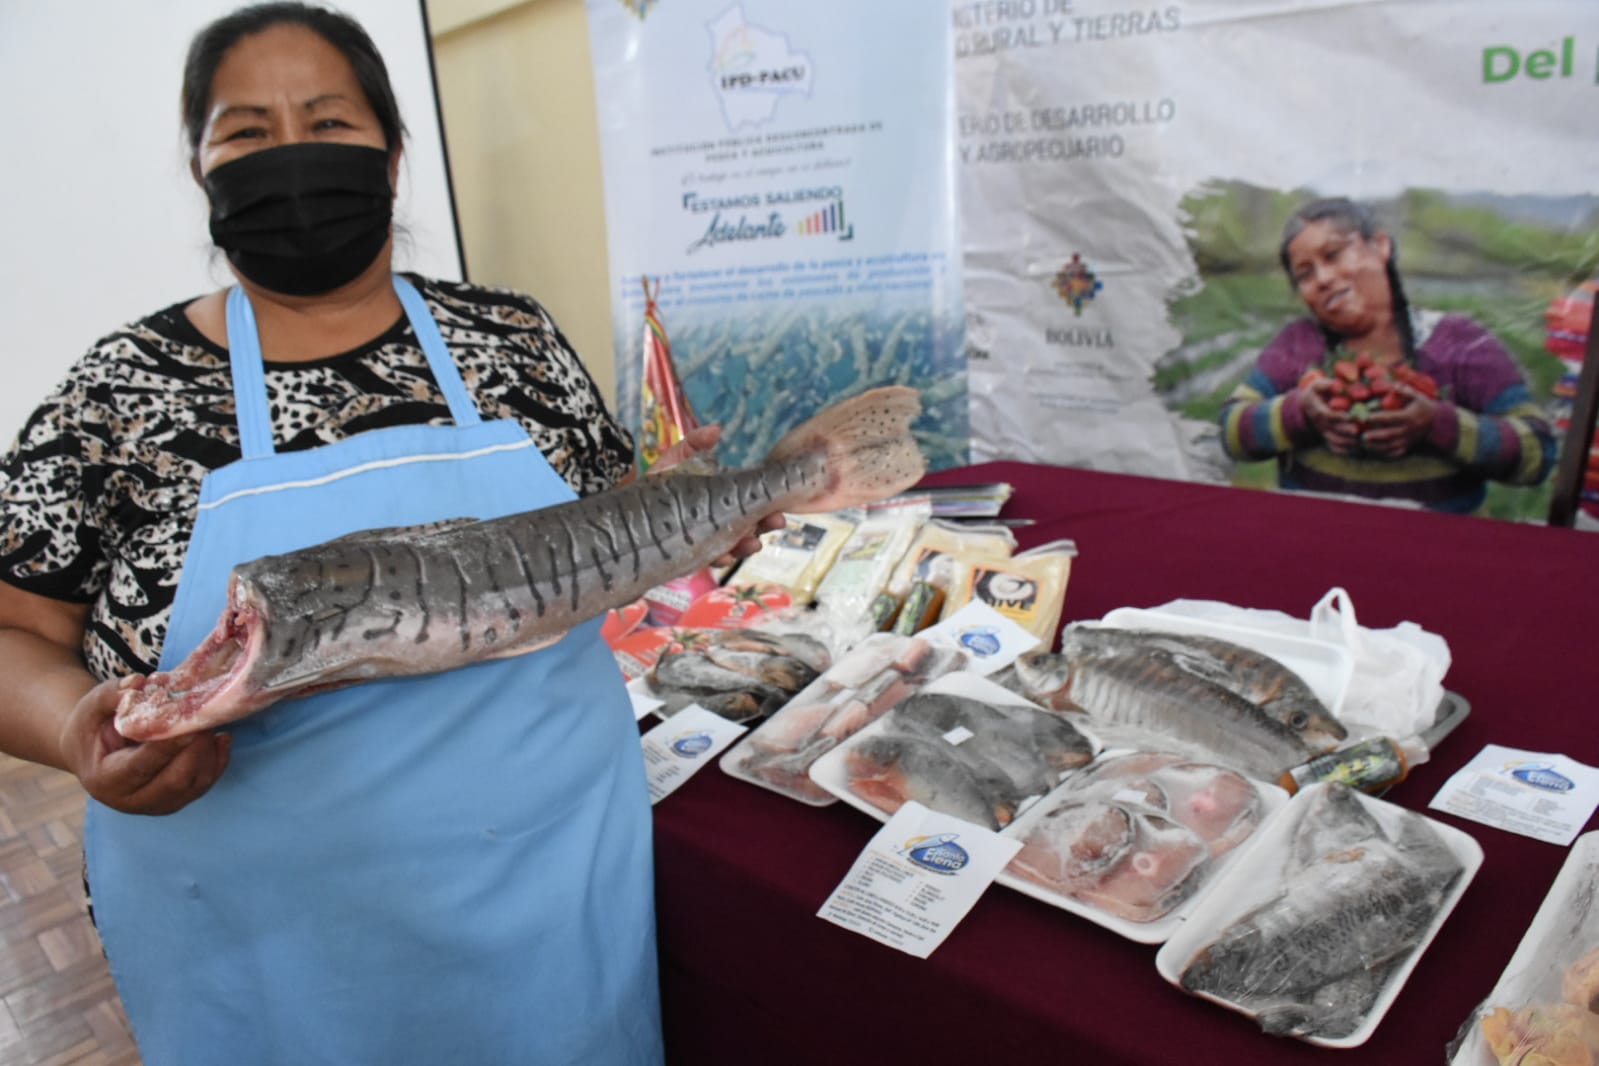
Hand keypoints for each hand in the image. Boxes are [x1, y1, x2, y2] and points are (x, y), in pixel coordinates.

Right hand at [59, 676, 230, 814]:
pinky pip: (204, 784)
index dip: (168, 747)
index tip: (190, 724)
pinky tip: (221, 737)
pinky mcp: (175, 801)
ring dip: (209, 753)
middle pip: (175, 781)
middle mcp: (131, 800)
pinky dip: (217, 761)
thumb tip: (138, 683)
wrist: (92, 752)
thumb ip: (110, 696)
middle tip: (207, 719)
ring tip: (211, 724)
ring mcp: (155, 805)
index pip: (142, 766)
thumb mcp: (91, 708)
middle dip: (196, 749)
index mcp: (106, 780)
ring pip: (195, 785)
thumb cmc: (91, 728)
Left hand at [649, 425, 784, 565]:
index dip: (766, 502)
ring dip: (747, 546)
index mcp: (720, 499)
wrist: (626, 517)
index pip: (749, 501)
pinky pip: (710, 560)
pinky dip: (720, 559)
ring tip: (753, 543)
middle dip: (765, 525)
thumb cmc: (654, 488)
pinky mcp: (691, 555)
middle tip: (777, 521)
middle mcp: (717, 521)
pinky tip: (724, 555)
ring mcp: (706, 540)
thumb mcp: (674, 461)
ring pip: (735, 545)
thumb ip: (694, 445)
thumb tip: (717, 428)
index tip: (780, 501)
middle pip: (750, 525)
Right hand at [1299, 379, 1361, 455]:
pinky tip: (1356, 449)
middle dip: (1345, 431)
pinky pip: (1334, 447)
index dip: (1338, 417)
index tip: (1350, 416)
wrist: (1308, 405)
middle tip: (1357, 430)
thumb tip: (1339, 386)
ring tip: (1359, 440)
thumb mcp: (1318, 385)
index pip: (1327, 415)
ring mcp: (1324, 432)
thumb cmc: (1317, 392)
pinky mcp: (1327, 437)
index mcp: (1317, 410)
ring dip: (1347, 442)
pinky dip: (1344, 450)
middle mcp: (1320, 423)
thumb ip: (1328, 385)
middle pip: (1333, 429)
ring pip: (1334, 440)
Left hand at [1357, 386, 1436, 457]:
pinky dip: (1384, 453)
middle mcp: (1407, 430)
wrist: (1436, 422)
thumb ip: (1406, 391)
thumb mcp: (1417, 396)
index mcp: (1409, 417)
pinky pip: (1395, 453)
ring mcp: (1407, 440)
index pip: (1392, 418)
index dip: (1379, 418)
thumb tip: (1395, 385)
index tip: (1367, 417)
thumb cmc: (1423, 406)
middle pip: (1389, 435)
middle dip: (1375, 436)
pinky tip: (1374, 450)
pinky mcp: (1407, 447)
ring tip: (1364, 444)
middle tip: (1362, 436)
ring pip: (1390, 446)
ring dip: (1376, 446)